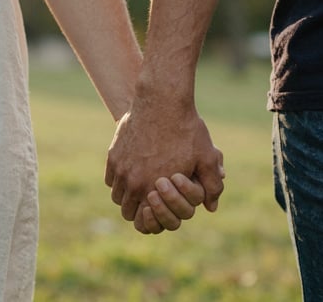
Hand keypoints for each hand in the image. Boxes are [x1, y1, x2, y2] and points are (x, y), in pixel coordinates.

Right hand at [105, 98, 223, 232]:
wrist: (162, 101)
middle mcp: (133, 183)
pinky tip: (131, 170)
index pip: (143, 222)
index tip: (155, 211)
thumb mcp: (206, 157)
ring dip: (127, 195)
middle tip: (147, 201)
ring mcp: (120, 169)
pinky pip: (110, 179)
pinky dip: (118, 180)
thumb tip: (212, 207)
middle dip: (138, 210)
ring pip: (117, 196)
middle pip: (127, 211)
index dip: (149, 220)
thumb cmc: (186, 129)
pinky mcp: (113, 155)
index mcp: (155, 189)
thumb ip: (212, 186)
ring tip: (140, 186)